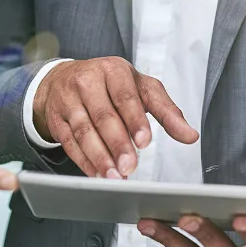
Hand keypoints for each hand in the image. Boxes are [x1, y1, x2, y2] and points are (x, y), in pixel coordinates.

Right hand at [32, 57, 198, 178]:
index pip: (125, 96)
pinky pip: (69, 143)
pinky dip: (84, 161)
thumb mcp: (142, 88)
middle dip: (118, 144)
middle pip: (103, 116)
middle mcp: (88, 81)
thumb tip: (189, 135)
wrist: (65, 78)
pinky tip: (97, 173)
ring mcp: (68, 99)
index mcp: (113, 70)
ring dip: (100, 157)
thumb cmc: (110, 84)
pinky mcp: (56, 118)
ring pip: (84, 131)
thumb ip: (167, 111)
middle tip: (129, 166)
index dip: (135, 120)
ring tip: (114, 176)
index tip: (144, 142)